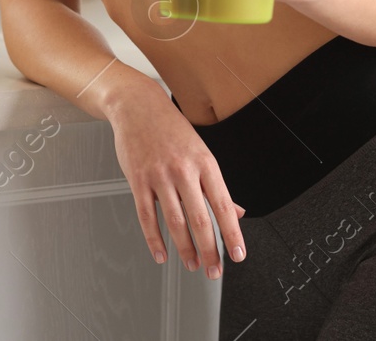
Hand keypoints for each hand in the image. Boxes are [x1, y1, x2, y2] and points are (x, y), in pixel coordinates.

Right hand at [107, 83, 246, 276]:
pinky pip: (147, 216)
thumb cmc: (170, 128)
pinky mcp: (138, 180)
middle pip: (200, 219)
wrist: (138, 105)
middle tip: (214, 269)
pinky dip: (154, 239)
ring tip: (193, 264)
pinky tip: (161, 253)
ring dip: (185, 249)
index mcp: (205, 163)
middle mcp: (183, 170)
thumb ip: (216, 185)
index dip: (232, 234)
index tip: (238, 255)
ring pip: (175, 221)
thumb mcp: (201, 151)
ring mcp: (159, 176)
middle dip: (210, 250)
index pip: (223, 206)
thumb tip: (236, 212)